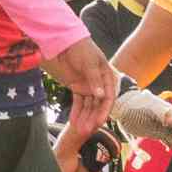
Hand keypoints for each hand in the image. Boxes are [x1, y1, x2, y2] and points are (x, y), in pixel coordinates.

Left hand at [45, 39, 114, 171]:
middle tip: (87, 130)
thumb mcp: (89, 62)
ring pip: (88, 105)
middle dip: (93, 118)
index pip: (108, 97)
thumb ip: (94, 79)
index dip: (104, 110)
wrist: (63, 41)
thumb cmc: (80, 48)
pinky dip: (76, 111)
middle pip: (98, 104)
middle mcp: (100, 83)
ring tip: (79, 130)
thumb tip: (101, 95)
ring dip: (85, 117)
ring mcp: (88, 86)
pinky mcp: (77, 87)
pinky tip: (74, 121)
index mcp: (107, 76)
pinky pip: (78, 102)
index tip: (100, 122)